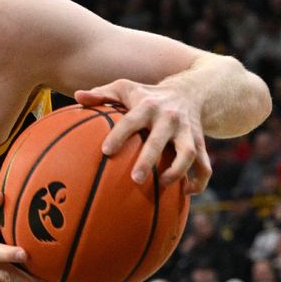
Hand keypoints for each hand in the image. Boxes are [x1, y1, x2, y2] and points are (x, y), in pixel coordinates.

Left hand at [75, 78, 211, 193]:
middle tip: (134, 179)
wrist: (192, 90)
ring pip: (189, 153)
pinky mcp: (201, 143)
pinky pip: (205, 165)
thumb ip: (101, 94)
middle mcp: (170, 118)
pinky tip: (186, 193)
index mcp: (148, 106)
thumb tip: (77, 97)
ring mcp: (187, 131)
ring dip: (178, 171)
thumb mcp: (125, 88)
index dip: (120, 135)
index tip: (105, 151)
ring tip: (164, 184)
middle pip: (160, 140)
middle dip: (149, 159)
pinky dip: (200, 180)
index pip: (132, 120)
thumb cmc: (147, 94)